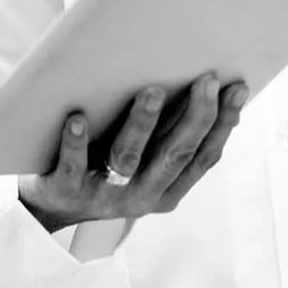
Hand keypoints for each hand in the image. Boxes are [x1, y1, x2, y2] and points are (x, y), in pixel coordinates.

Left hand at [18, 73, 246, 231]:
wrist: (51, 208)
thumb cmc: (104, 169)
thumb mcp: (143, 163)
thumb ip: (167, 138)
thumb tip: (206, 90)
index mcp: (165, 190)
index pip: (203, 157)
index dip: (223, 124)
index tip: (237, 88)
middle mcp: (140, 195)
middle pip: (174, 155)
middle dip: (195, 117)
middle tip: (205, 80)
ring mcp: (103, 194)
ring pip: (128, 158)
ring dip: (142, 124)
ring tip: (152, 91)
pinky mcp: (66, 190)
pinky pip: (73, 165)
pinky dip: (76, 142)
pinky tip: (77, 117)